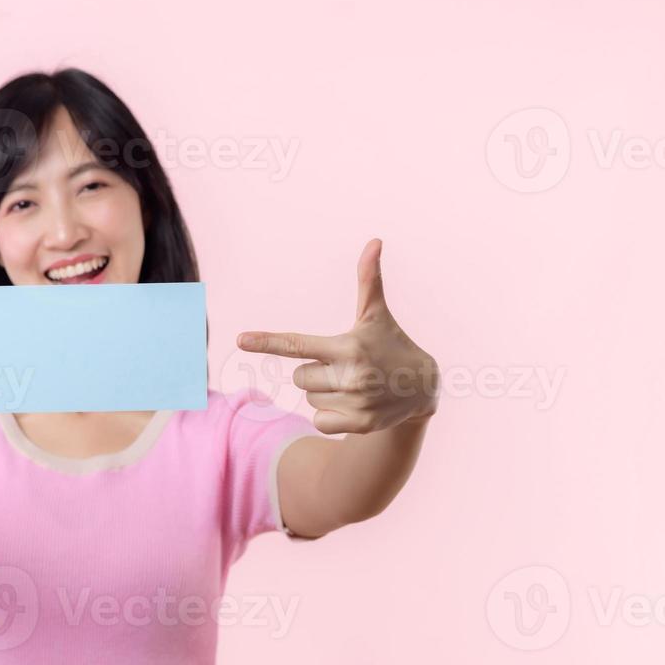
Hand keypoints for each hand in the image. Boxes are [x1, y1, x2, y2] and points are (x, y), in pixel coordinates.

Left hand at [236, 239, 438, 434]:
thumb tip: (374, 241)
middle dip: (316, 372)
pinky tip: (354, 405)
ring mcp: (357, 401)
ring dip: (325, 393)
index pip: (298, 345)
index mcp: (348, 346)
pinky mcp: (361, 424)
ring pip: (310, 399)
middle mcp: (351, 374)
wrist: (424, 386)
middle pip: (299, 377)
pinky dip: (330, 416)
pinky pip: (320, 421)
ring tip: (355, 384)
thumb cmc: (391, 344)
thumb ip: (368, 280)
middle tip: (344, 367)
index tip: (240, 340)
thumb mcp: (376, 315)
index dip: (267, 341)